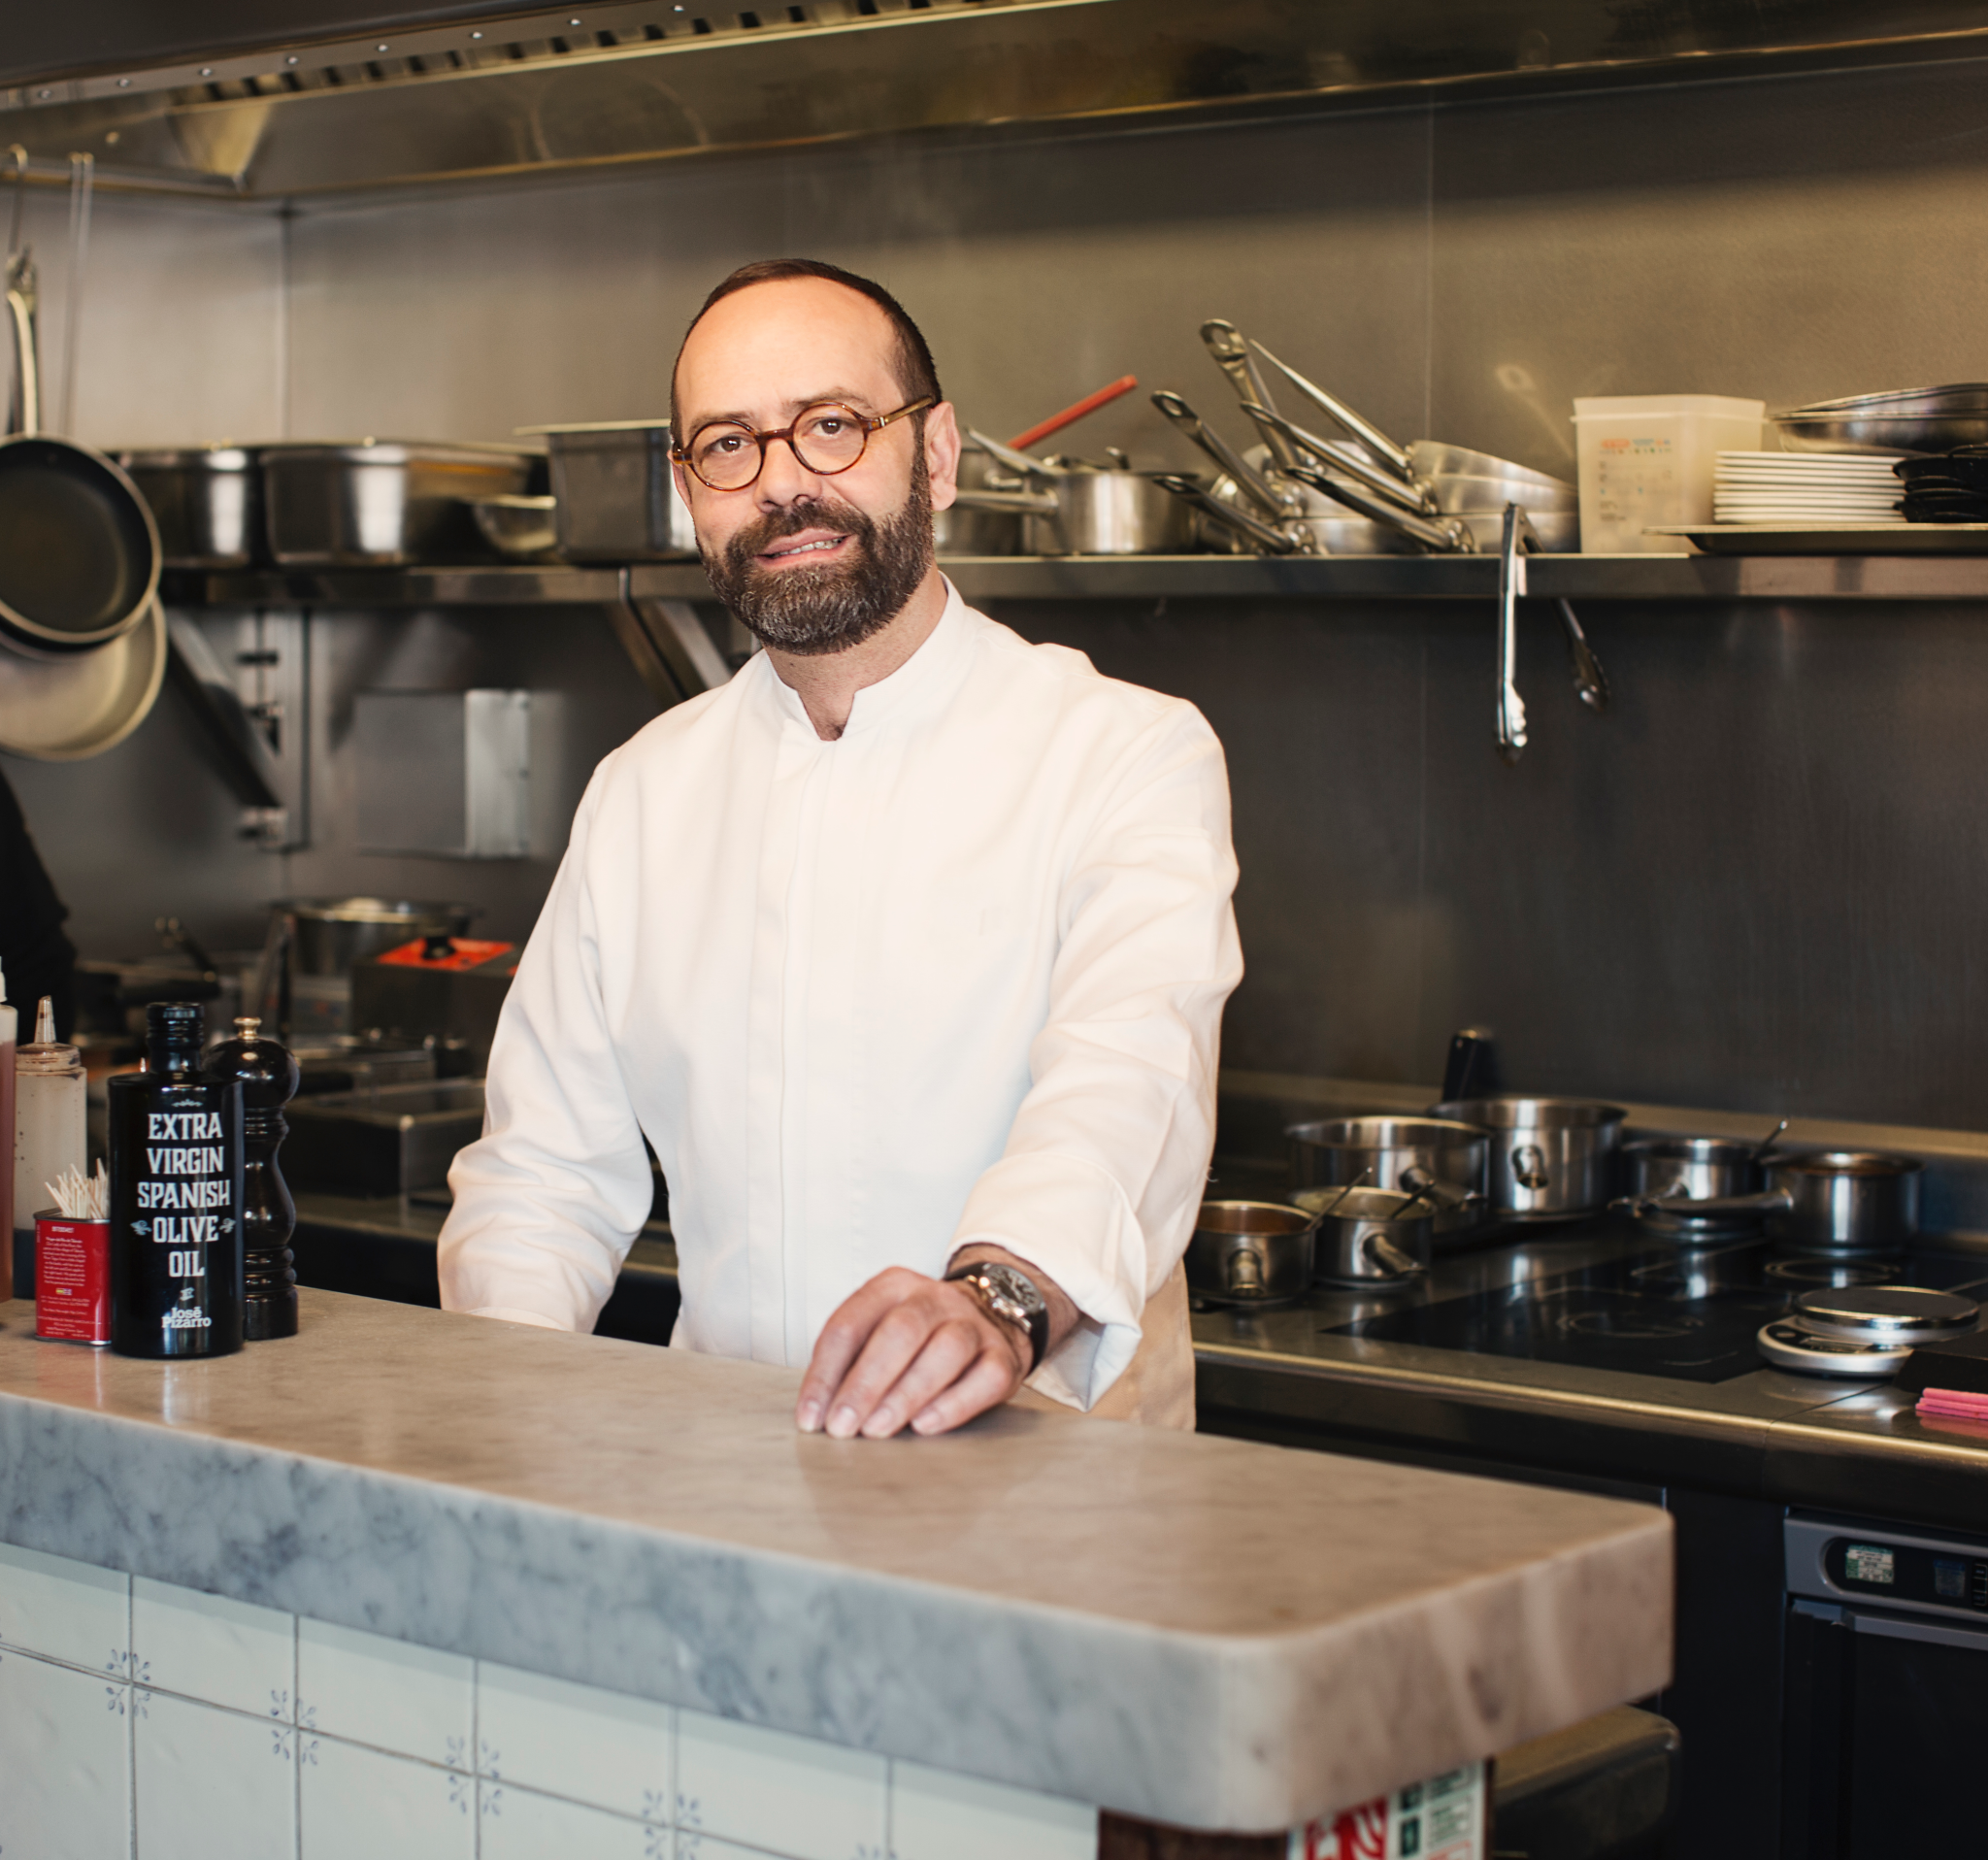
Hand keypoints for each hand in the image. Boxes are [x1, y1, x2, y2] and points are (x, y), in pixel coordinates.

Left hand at [796, 1267, 1031, 1439]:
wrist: (990, 1317)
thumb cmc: (918, 1336)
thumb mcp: (878, 1330)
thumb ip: (849, 1362)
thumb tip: (818, 1412)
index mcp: (893, 1286)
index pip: (850, 1324)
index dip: (825, 1373)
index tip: (811, 1417)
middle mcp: (935, 1299)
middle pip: (900, 1332)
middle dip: (865, 1383)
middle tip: (842, 1426)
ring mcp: (973, 1325)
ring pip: (945, 1351)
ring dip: (906, 1394)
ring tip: (877, 1429)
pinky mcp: (1003, 1356)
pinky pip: (985, 1378)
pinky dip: (954, 1404)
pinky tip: (925, 1425)